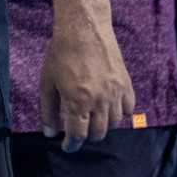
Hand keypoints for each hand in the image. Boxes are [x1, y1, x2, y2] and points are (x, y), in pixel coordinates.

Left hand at [38, 18, 134, 152]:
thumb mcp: (47, 82)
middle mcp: (100, 101)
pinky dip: (120, 113)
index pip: (78, 135)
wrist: (84, 29)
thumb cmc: (61, 54)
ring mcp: (116, 93)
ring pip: (114, 123)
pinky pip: (128, 108)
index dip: (72, 145)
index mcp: (78, 101)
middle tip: (78, 129)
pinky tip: (109, 106)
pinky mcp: (126, 84)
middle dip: (86, 136)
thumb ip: (48, 110)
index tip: (67, 147)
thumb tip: (49, 133)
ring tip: (92, 118)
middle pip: (98, 133)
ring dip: (102, 125)